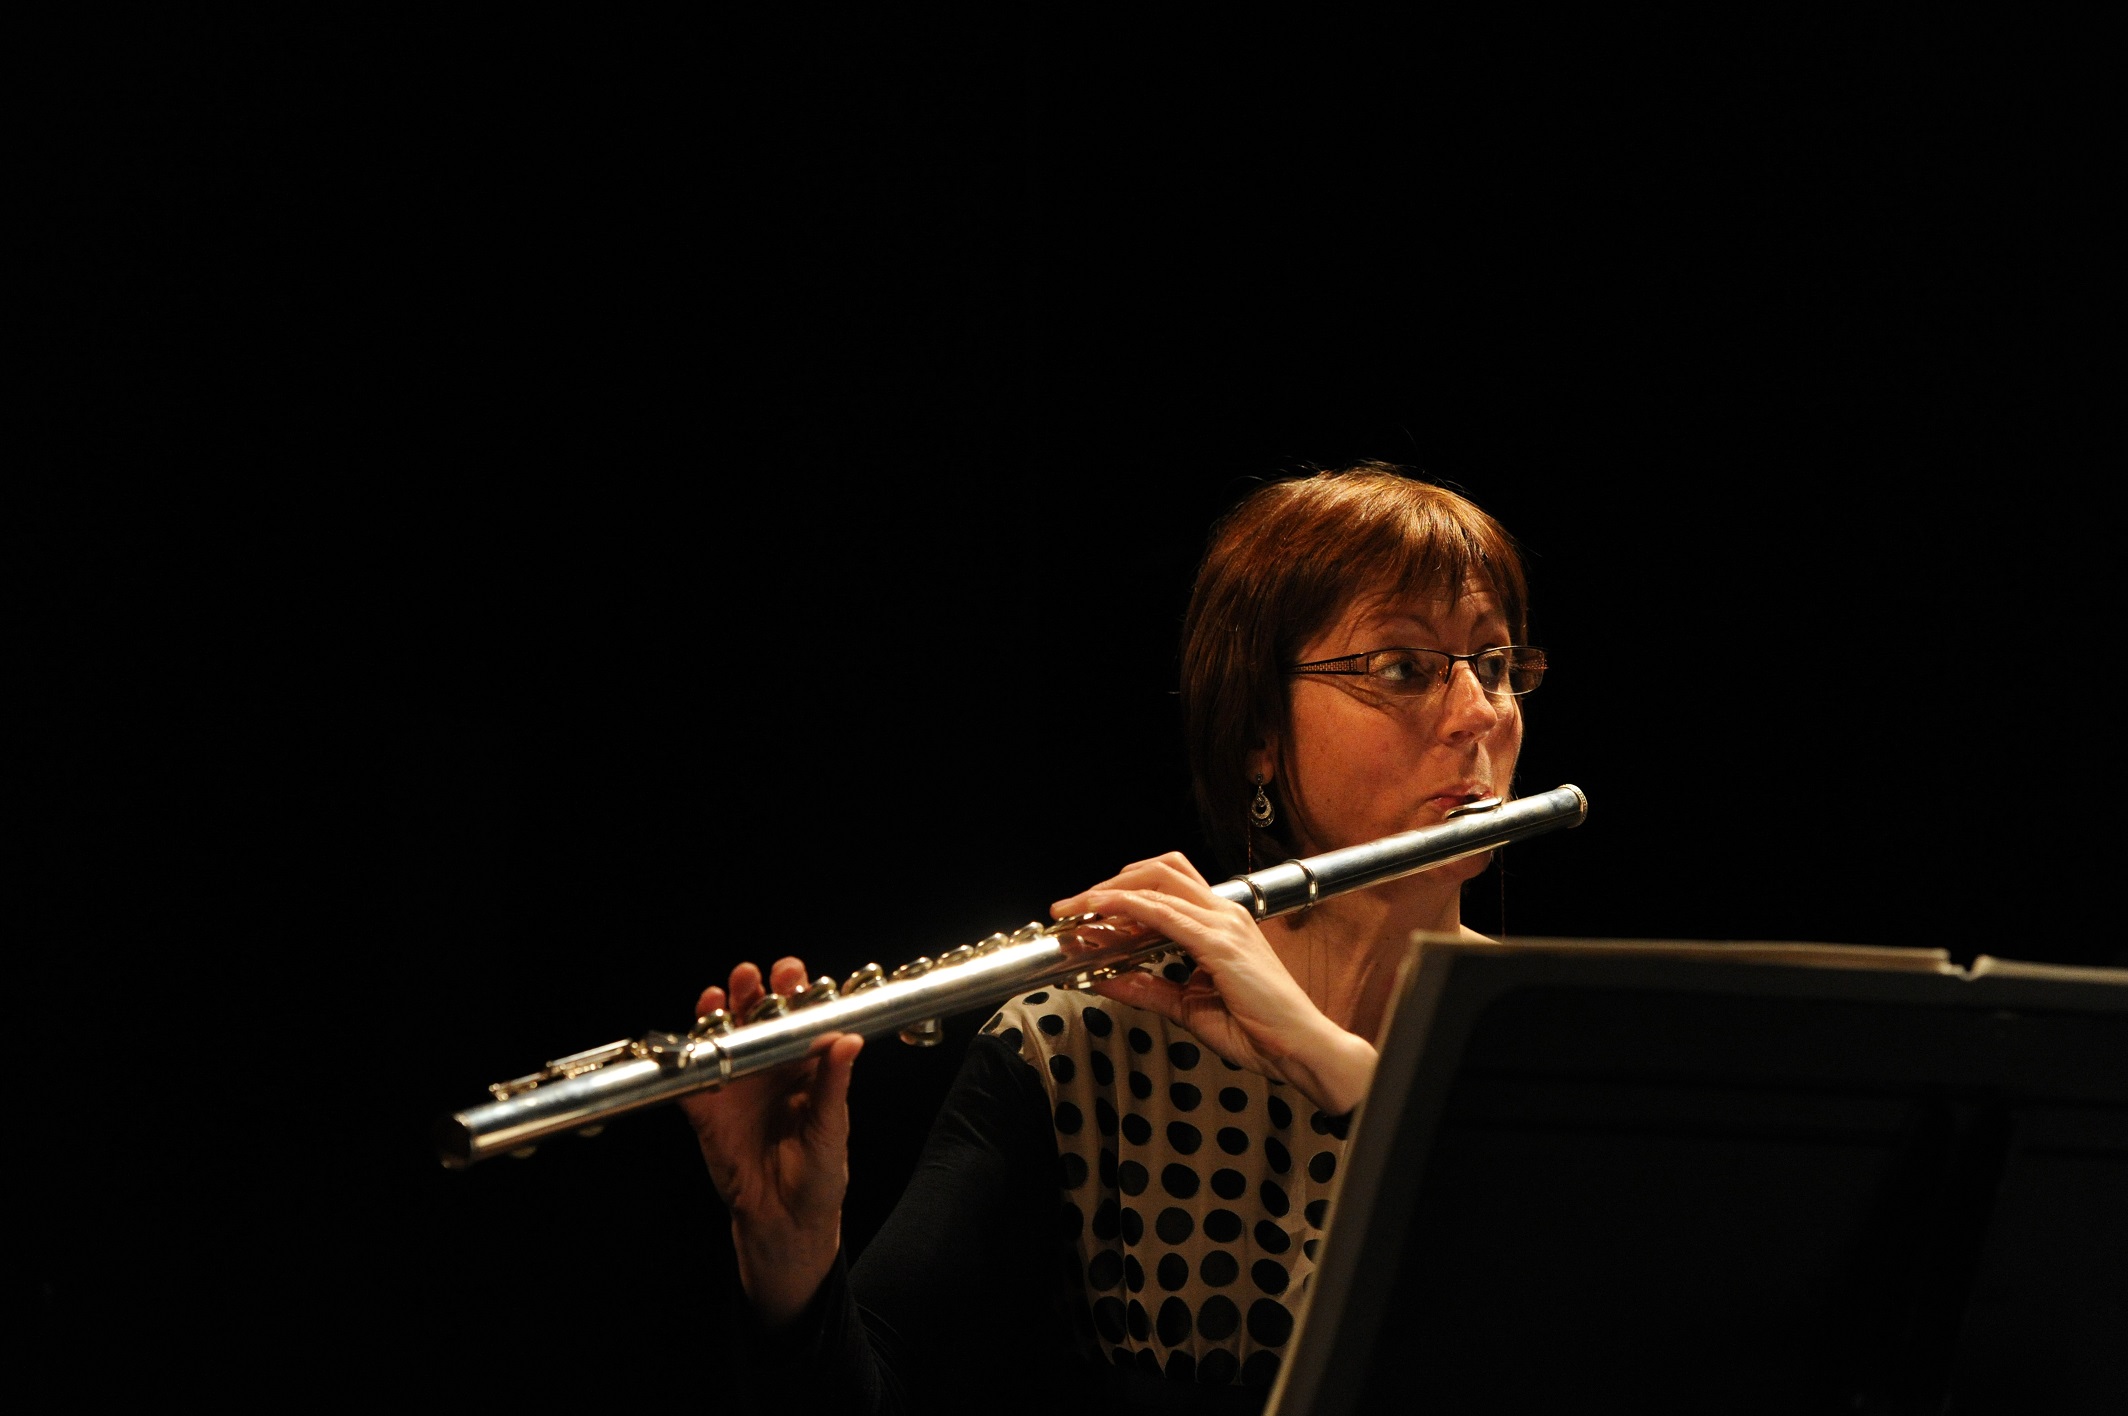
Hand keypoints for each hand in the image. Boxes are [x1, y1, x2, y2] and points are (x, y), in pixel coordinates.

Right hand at [680, 955, 862, 1327]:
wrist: (784, 1221)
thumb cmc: (819, 1175)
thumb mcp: (831, 1129)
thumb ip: (834, 1085)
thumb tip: (849, 1040)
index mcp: (805, 1065)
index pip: (798, 1016)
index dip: (793, 989)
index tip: (791, 972)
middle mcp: (769, 1068)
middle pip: (756, 1017)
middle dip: (752, 992)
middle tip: (749, 978)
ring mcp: (736, 1085)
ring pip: (722, 1038)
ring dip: (717, 1014)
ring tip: (719, 998)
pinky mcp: (706, 1109)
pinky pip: (692, 1078)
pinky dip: (686, 1059)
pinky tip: (690, 1044)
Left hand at [1051, 853, 1374, 1114]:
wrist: (1300, 1050)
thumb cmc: (1261, 1030)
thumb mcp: (1189, 1008)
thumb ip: (1148, 990)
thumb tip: (1106, 980)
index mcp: (1221, 924)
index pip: (1166, 886)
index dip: (1123, 890)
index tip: (1086, 911)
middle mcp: (1224, 915)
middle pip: (1159, 869)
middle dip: (1110, 880)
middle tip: (1073, 905)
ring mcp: (1224, 924)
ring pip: (1157, 881)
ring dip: (1109, 891)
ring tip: (1076, 910)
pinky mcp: (1220, 944)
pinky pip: (1164, 914)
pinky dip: (1126, 909)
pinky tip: (1101, 918)